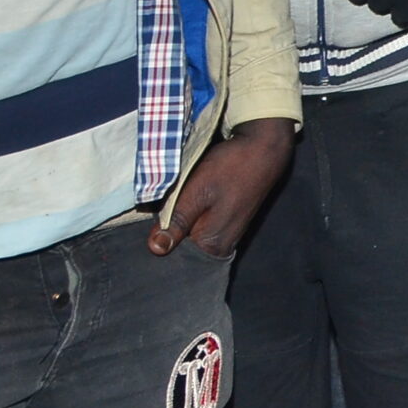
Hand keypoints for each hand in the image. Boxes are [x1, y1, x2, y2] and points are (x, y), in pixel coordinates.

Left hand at [150, 118, 291, 257]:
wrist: (263, 148)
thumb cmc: (231, 168)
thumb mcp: (197, 193)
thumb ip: (177, 223)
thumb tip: (156, 249)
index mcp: (212, 246)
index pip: (173, 259)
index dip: (156, 244)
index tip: (145, 230)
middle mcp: (221, 247)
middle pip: (182, 250)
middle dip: (165, 236)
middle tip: (153, 213)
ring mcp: (225, 235)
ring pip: (189, 238)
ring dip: (176, 225)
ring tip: (166, 207)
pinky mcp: (226, 223)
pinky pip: (199, 229)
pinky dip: (187, 219)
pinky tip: (183, 204)